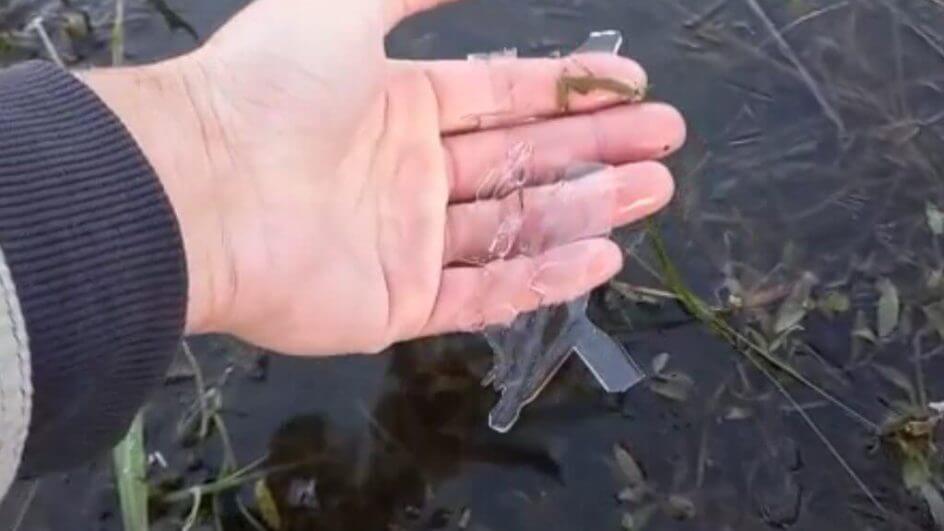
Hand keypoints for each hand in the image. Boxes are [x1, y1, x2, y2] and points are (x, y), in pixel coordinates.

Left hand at [78, 0, 685, 354]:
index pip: (503, 98)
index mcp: (397, 108)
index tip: (633, 87)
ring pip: (515, 226)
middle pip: (521, 161)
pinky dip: (544, 278)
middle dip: (596, 148)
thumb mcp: (340, 6)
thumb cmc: (264, 92)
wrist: (196, 193)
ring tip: (655, 190)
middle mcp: (408, 175)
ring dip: (587, 207)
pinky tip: (602, 255)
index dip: (569, 91)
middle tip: (666, 142)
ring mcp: (404, 244)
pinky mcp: (397, 305)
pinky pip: (484, 294)